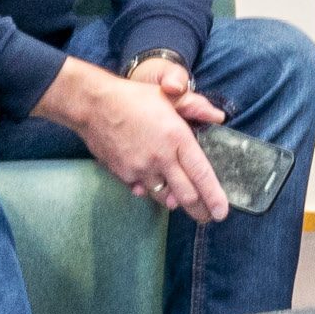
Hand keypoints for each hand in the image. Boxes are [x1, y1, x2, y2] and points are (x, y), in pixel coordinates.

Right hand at [35, 59, 228, 220]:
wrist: (93, 105)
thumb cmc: (133, 97)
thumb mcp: (168, 96)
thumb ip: (195, 107)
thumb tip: (218, 116)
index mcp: (177, 137)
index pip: (201, 174)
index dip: (214, 196)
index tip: (221, 213)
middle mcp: (161, 158)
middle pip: (186, 195)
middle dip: (200, 210)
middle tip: (208, 217)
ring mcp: (141, 169)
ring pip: (164, 197)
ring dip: (175, 201)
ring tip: (182, 201)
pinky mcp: (124, 175)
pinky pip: (143, 190)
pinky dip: (151, 190)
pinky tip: (154, 185)